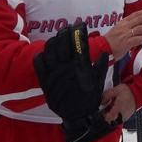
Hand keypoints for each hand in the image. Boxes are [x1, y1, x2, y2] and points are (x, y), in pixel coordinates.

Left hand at [33, 23, 115, 141]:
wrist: (78, 116)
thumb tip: (103, 53)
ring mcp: (54, 73)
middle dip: (65, 33)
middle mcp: (67, 67)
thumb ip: (101, 66)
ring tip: (56, 39)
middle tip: (67, 30)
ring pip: (49, 50)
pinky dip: (41, 55)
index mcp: (80, 66)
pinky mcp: (45, 80)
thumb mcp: (99, 81)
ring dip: (53, 42)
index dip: (78, 32)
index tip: (79, 26)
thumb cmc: (89, 98)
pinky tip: (45, 54)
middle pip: (62, 43)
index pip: (78, 43)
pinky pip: (39, 62)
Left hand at [101, 83, 136, 124]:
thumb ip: (107, 96)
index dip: (103, 116)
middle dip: (106, 115)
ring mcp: (124, 117)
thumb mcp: (116, 90)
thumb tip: (101, 102)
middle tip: (107, 108)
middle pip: (110, 120)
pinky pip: (119, 119)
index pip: (108, 118)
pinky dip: (116, 115)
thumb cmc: (128, 92)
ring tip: (113, 107)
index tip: (102, 111)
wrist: (138, 94)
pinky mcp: (126, 117)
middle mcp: (122, 115)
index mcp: (119, 108)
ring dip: (111, 115)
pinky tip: (117, 108)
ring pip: (114, 120)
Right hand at [104, 7, 141, 59]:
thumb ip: (130, 26)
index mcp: (124, 22)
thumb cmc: (112, 40)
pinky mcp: (126, 43)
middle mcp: (125, 26)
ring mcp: (126, 34)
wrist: (102, 48)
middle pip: (141, 19)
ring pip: (141, 28)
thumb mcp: (120, 29)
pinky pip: (137, 39)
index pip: (137, 14)